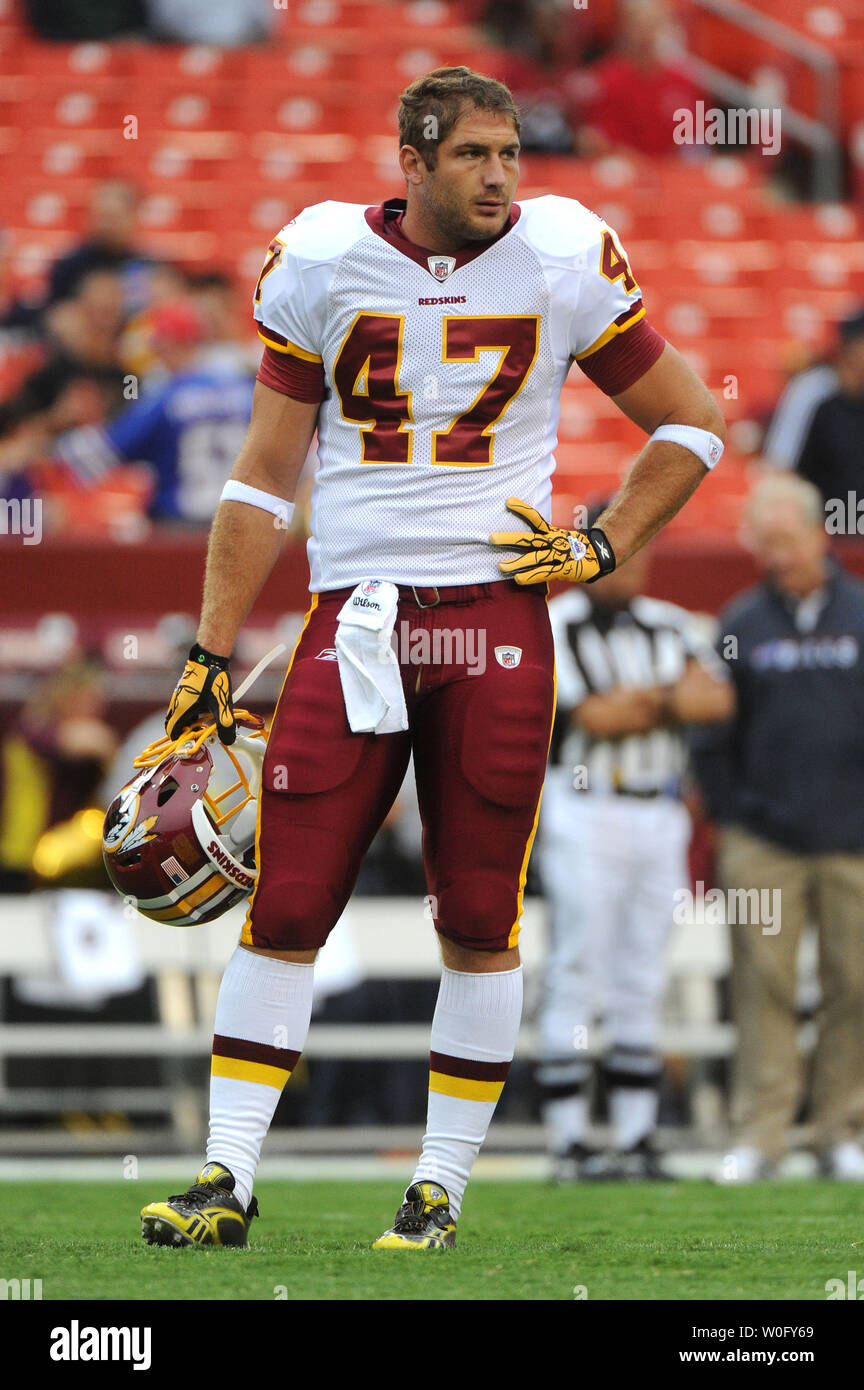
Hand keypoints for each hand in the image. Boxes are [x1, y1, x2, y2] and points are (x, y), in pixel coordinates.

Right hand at [165, 642, 235, 744]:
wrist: (209, 657)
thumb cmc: (213, 680)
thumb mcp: (221, 705)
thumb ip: (225, 724)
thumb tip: (227, 741)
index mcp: (181, 710)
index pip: (172, 732)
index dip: (182, 740)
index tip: (195, 741)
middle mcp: (176, 704)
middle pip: (174, 725)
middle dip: (186, 732)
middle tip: (202, 732)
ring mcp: (178, 696)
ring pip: (179, 715)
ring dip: (190, 722)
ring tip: (207, 722)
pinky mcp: (183, 690)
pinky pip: (183, 706)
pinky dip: (191, 712)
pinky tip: (206, 709)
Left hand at [488, 497, 615, 584]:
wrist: (599, 557)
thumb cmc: (575, 548)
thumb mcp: (560, 537)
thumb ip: (544, 535)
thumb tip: (524, 532)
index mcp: (552, 533)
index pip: (535, 518)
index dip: (522, 509)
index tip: (507, 500)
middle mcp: (553, 543)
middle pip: (528, 539)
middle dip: (509, 539)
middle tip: (490, 538)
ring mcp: (557, 556)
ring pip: (534, 558)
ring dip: (516, 563)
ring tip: (500, 566)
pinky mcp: (562, 570)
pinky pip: (544, 573)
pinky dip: (530, 576)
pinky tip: (517, 579)